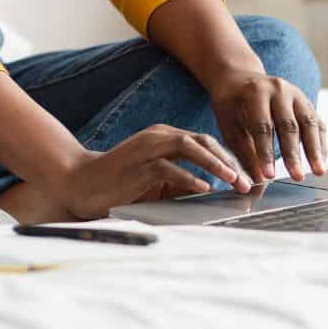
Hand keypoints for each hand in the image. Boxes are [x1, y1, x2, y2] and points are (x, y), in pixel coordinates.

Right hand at [60, 125, 251, 219]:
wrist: (80, 183)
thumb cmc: (119, 184)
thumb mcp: (156, 182)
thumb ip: (180, 182)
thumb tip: (209, 191)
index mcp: (165, 137)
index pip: (205, 142)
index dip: (229, 157)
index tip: (247, 175)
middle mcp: (158, 137)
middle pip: (203, 140)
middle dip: (228, 160)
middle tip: (247, 180)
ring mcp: (147, 149)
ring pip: (190, 148)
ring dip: (215, 165)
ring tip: (233, 180)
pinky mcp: (137, 166)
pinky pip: (168, 168)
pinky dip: (188, 178)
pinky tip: (204, 188)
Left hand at [209, 70, 327, 182]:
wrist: (241, 77)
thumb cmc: (231, 103)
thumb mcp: (228, 124)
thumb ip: (243, 150)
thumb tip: (256, 180)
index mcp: (256, 92)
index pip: (262, 126)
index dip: (266, 152)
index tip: (268, 176)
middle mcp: (279, 89)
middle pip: (289, 125)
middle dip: (294, 154)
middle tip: (297, 177)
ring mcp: (296, 94)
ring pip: (309, 122)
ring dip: (315, 149)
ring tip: (319, 172)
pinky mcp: (306, 101)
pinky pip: (317, 122)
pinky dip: (320, 143)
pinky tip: (321, 161)